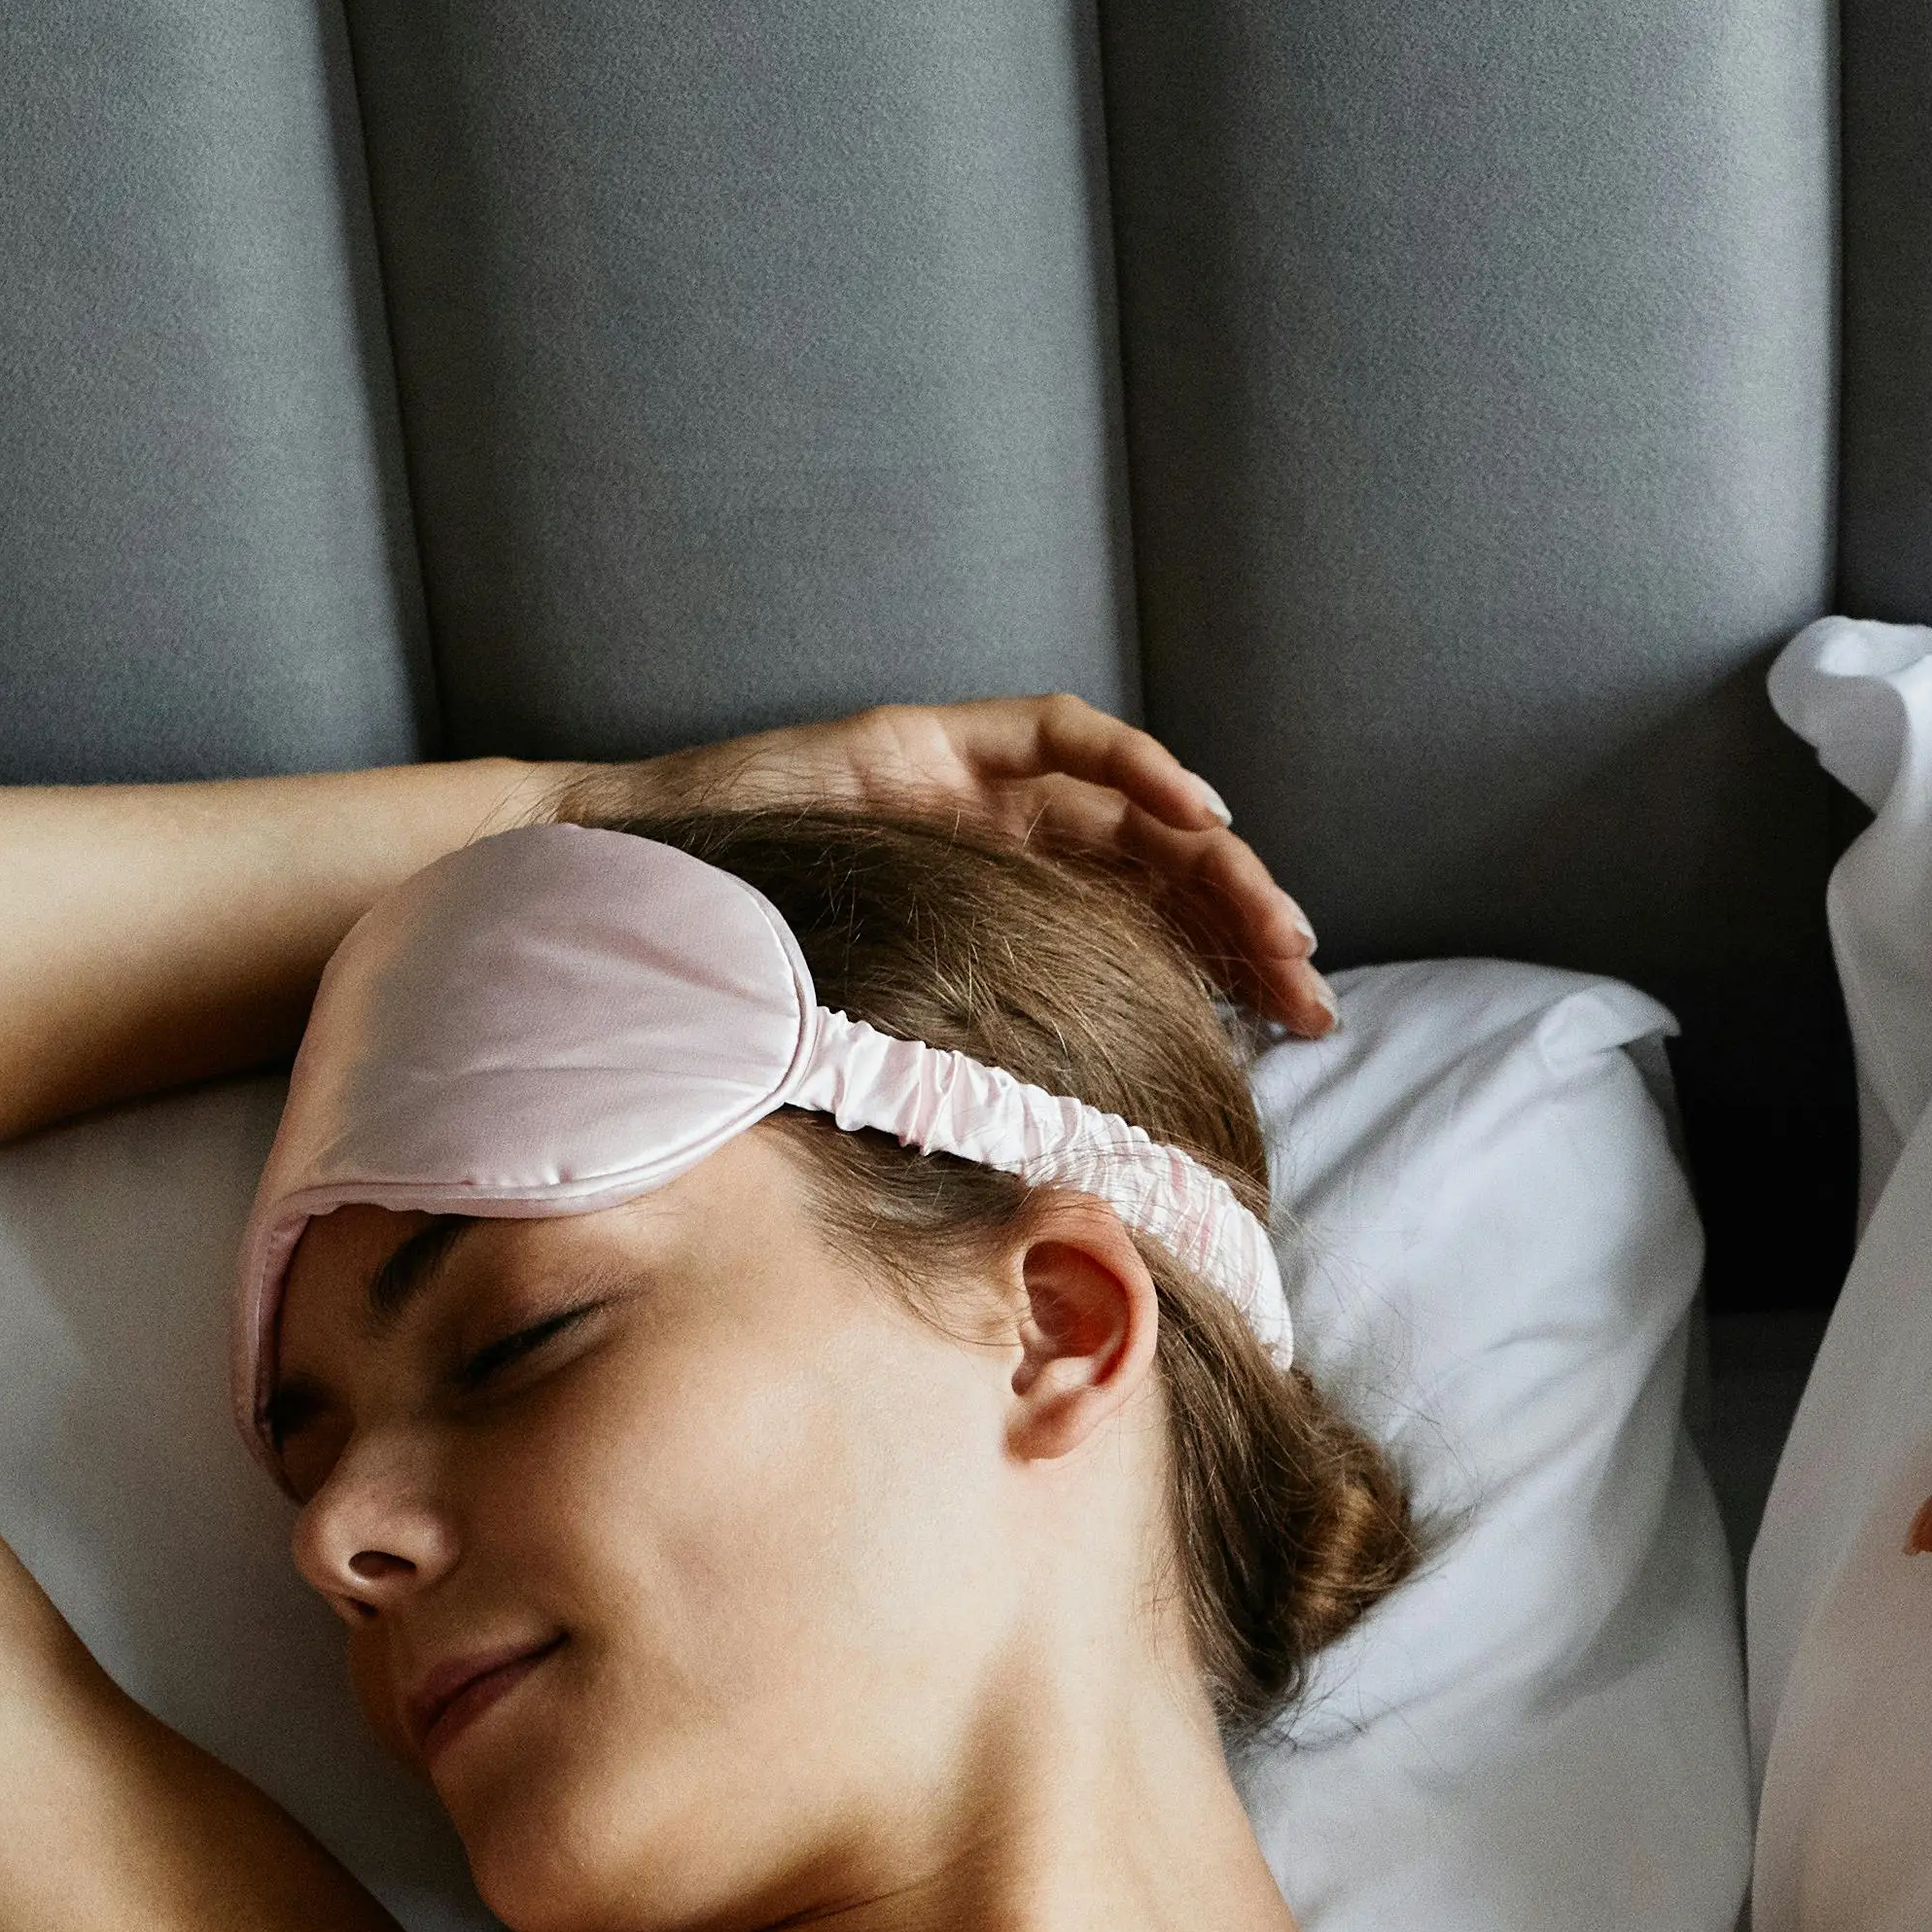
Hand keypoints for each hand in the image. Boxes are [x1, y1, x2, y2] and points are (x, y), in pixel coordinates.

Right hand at [551, 695, 1339, 1039]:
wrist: (618, 927)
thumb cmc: (737, 1014)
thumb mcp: (887, 1071)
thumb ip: (973, 1097)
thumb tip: (1070, 1196)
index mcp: (997, 918)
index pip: (1142, 929)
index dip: (1228, 969)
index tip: (1297, 1034)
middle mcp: (994, 846)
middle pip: (1155, 868)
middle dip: (1246, 925)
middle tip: (1313, 996)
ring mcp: (962, 785)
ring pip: (1130, 805)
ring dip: (1219, 858)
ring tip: (1282, 922)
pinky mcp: (922, 740)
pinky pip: (1056, 735)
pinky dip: (1138, 768)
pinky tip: (1199, 814)